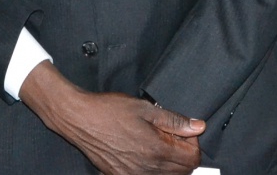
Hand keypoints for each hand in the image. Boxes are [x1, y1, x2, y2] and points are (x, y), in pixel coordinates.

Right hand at [20, 62, 202, 174]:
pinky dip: (151, 168)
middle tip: (167, 133)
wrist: (79, 119)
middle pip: (183, 171)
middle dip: (182, 152)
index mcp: (157, 150)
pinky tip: (140, 150)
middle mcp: (148, 169)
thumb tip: (198, 127)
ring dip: (168, 161)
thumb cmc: (108, 110)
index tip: (180, 129)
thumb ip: (174, 120)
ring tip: (153, 140)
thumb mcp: (145, 108)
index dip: (192, 141)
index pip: (193, 158)